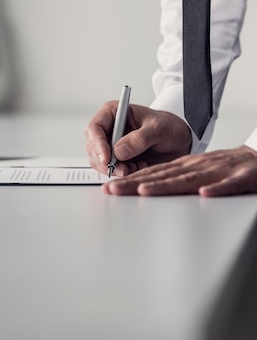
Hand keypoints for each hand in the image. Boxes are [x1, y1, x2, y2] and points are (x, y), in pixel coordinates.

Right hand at [85, 101, 191, 175]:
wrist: (179, 140)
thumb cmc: (168, 126)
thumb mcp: (159, 128)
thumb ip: (139, 138)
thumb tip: (118, 150)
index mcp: (114, 112)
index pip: (95, 127)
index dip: (97, 144)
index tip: (107, 159)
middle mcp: (109, 128)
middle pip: (93, 146)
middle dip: (106, 161)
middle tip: (124, 170)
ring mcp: (112, 144)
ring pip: (99, 161)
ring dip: (115, 169)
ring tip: (136, 167)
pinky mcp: (117, 159)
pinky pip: (110, 170)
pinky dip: (122, 173)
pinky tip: (138, 168)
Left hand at [102, 145, 256, 195]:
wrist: (256, 158)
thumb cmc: (223, 167)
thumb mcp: (194, 169)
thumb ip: (171, 178)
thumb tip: (142, 188)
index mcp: (184, 166)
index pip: (152, 172)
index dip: (130, 180)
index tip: (109, 188)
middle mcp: (196, 167)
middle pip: (163, 176)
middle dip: (136, 183)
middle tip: (114, 190)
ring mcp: (217, 172)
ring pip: (190, 179)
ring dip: (167, 184)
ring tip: (145, 190)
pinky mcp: (240, 178)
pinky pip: (227, 185)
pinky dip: (216, 188)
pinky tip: (205, 193)